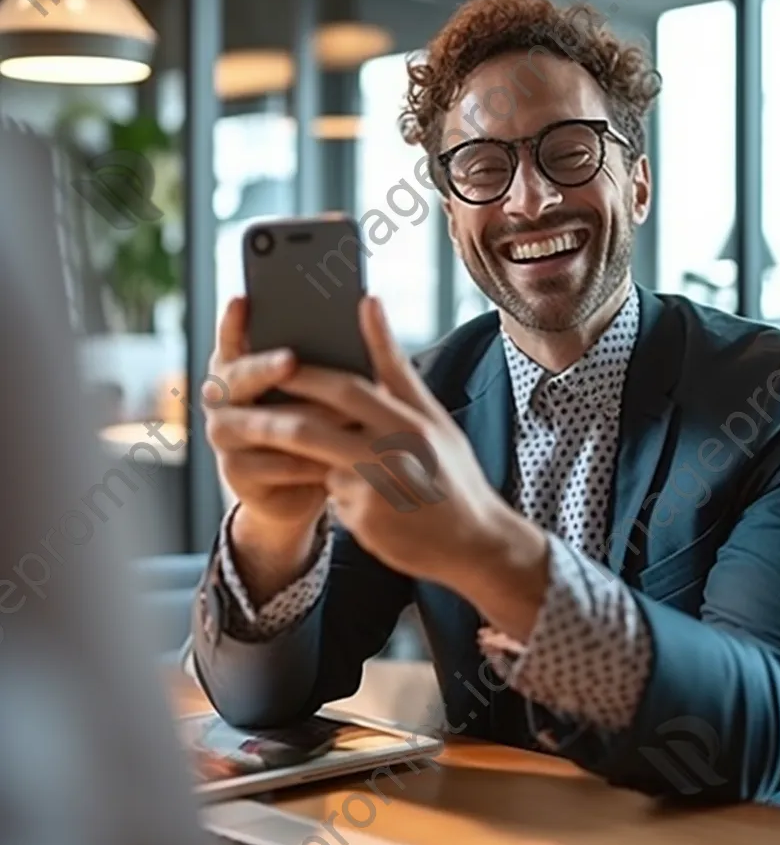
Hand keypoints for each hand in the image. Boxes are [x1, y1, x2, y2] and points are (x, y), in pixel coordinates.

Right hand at [203, 298, 332, 593]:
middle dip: (265, 368)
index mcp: (238, 366)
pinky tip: (336, 459)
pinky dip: (308, 461)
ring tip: (342, 414)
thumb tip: (365, 311)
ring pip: (261, 424)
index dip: (233, 322)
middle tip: (291, 359)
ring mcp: (223, 436)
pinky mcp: (235, 474)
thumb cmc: (317, 424)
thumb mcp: (323, 388)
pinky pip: (274, 464)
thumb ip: (327, 357)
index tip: (243, 300)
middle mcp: (221, 398)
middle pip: (237, 378)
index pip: (230, 338)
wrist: (302, 487)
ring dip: (302, 420)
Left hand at [262, 296, 547, 594]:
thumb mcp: (433, 416)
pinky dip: (330, 488)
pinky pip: (331, 498)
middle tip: (239, 405)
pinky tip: (350, 490)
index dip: (306, 375)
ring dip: (294, 456)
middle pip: (313, 429)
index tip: (274, 361)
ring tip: (273, 444)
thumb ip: (394, 366)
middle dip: (271, 417)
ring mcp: (373, 493)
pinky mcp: (362, 524)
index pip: (346, 390)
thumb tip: (369, 303)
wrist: (474, 542)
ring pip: (315, 465)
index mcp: (409, 422)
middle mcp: (390, 455)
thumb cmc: (452, 470)